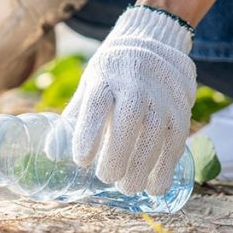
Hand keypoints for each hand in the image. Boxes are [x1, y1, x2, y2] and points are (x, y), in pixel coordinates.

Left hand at [61, 6, 195, 195]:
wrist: (154, 43)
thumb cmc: (112, 75)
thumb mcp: (89, 85)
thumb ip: (74, 118)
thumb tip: (51, 152)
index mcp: (105, 77)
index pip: (97, 102)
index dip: (89, 131)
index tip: (81, 160)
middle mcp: (135, 82)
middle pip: (130, 117)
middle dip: (119, 152)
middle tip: (107, 178)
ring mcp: (162, 94)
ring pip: (156, 131)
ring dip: (143, 165)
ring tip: (128, 188)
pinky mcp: (181, 107)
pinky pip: (177, 139)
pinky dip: (166, 166)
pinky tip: (155, 186)